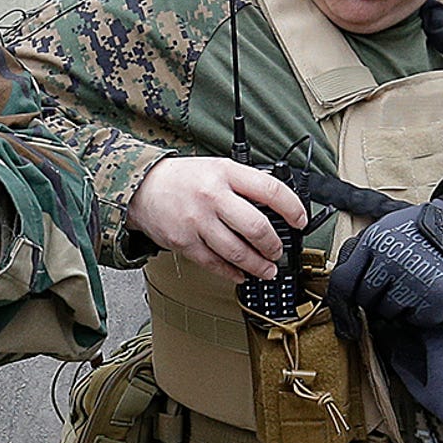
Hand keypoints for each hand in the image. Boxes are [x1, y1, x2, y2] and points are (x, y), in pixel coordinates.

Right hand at [126, 156, 304, 282]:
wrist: (142, 189)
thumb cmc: (184, 179)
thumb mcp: (218, 168)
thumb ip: (245, 184)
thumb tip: (277, 207)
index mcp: (226, 173)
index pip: (270, 190)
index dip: (292, 208)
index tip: (300, 221)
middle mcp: (213, 196)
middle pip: (257, 228)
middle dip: (274, 246)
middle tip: (279, 252)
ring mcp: (197, 222)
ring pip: (238, 252)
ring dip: (258, 266)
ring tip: (267, 270)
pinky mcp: (185, 242)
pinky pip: (215, 264)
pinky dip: (232, 273)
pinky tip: (241, 274)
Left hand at [329, 193, 442, 327]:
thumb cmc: (415, 232)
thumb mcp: (381, 230)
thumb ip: (358, 256)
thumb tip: (339, 294)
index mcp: (374, 242)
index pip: (343, 282)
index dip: (340, 307)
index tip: (344, 324)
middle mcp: (393, 261)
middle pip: (366, 301)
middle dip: (374, 299)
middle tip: (393, 283)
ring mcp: (416, 280)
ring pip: (388, 313)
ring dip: (396, 306)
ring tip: (413, 283)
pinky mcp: (437, 298)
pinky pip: (413, 319)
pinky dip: (417, 311)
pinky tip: (426, 291)